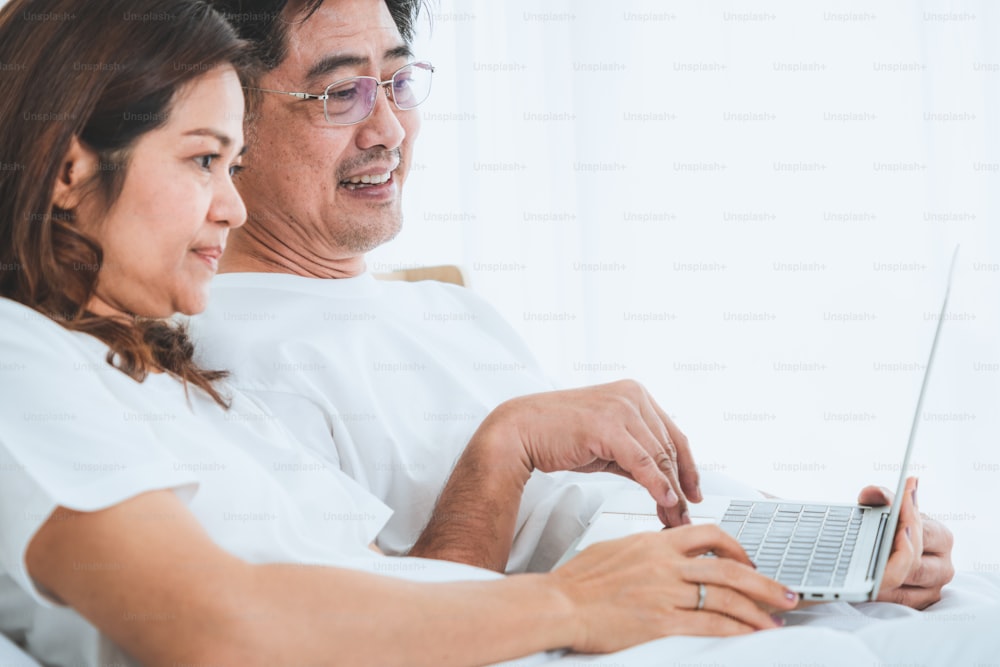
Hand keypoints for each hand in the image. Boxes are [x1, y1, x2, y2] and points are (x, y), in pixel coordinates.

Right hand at [484, 379, 701, 526]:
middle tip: (684, 513)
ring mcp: (620, 408)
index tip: (693, 491)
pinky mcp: (607, 426)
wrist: (519, 431)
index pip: (673, 434)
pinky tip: (664, 501)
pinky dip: (656, 485)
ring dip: (670, 492)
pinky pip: (641, 462)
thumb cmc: (557, 434)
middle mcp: (632, 396)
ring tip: (674, 515)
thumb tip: (661, 480)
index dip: (688, 467)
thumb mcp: (606, 442)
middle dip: (680, 486)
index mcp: (634, 394)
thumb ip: (634, 454)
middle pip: (669, 448)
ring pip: (658, 457)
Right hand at [548, 524, 796, 652]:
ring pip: (725, 596)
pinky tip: (751, 636)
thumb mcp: (616, 549)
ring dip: (758, 610)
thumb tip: (664, 550)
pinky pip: (708, 624)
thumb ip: (646, 549)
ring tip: (778, 620)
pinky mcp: (660, 622)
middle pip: (728, 567)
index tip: (750, 561)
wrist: (558, 603)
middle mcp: (664, 564)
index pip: (708, 534)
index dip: (737, 548)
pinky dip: (736, 630)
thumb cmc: (578, 580)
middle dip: (764, 582)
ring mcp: (664, 592)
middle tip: (788, 594)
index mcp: (654, 542)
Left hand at [859, 477, 954, 608]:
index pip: (923, 532)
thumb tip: (873, 492)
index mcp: (942, 537)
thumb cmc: (889, 526)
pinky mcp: (919, 604)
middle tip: (866, 548)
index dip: (904, 525)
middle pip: (915, 564)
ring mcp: (933, 588)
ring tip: (861, 564)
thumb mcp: (884, 508)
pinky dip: (881, 590)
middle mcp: (944, 566)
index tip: (888, 520)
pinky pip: (898, 601)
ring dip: (882, 574)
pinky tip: (864, 580)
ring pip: (905, 584)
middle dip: (890, 556)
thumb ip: (878, 497)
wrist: (886, 550)